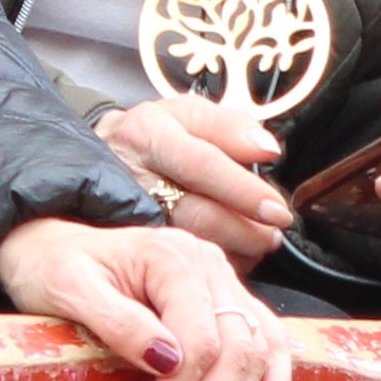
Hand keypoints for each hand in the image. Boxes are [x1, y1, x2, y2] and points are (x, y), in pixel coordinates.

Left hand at [0, 215, 291, 380]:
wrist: (53, 248)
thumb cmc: (55, 268)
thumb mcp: (68, 289)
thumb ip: (118, 321)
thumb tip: (167, 361)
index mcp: (171, 256)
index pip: (198, 338)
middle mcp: (207, 262)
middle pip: (236, 345)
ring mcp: (221, 278)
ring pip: (256, 346)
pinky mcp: (226, 298)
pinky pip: (266, 334)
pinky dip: (274, 371)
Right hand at [96, 94, 291, 265]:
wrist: (103, 158)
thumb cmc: (156, 136)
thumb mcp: (188, 114)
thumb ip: (230, 126)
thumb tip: (267, 150)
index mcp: (149, 133)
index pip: (203, 164)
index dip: (244, 191)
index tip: (277, 210)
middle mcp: (133, 175)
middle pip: (196, 214)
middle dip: (245, 231)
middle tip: (273, 234)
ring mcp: (127, 215)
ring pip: (188, 245)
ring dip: (233, 251)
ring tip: (258, 245)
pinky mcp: (130, 244)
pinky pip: (176, 263)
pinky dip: (209, 265)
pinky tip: (230, 257)